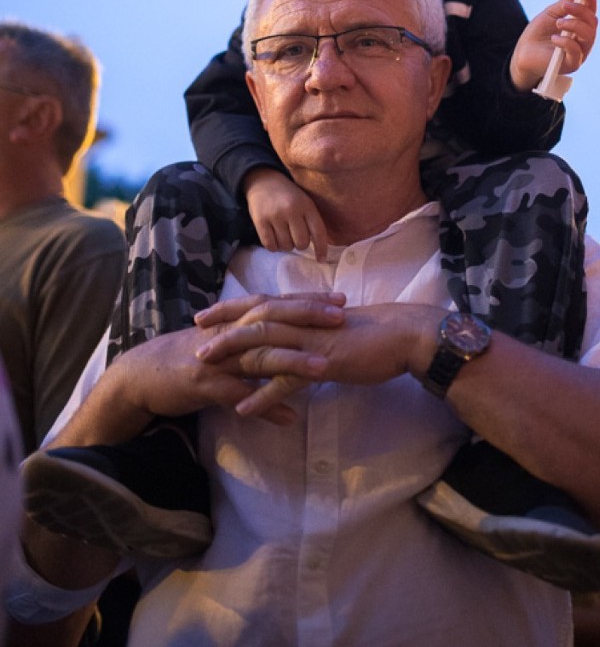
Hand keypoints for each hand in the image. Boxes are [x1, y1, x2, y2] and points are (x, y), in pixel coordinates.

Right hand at [108, 297, 347, 430]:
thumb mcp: (222, 344)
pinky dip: (264, 405)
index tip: (341, 299)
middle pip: (272, 319)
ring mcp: (217, 359)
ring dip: (292, 361)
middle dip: (308, 316)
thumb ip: (252, 341)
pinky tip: (288, 416)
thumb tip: (284, 342)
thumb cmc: (186, 359)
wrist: (141, 376)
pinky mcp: (204, 385)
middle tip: (341, 317)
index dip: (308, 300)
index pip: (277, 304)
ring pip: (258, 355)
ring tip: (324, 367)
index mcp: (235, 322)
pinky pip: (238, 395)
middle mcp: (229, 334)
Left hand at [196, 298, 440, 418]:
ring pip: (264, 343)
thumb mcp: (336, 327)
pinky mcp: (323, 362)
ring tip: (204, 365)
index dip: (233, 307)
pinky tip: (244, 409)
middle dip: (221, 324)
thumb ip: (313, 331)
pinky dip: (264, 395)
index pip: (263, 303)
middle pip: (255, 317)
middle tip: (194, 333)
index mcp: (307, 311)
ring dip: (232, 354)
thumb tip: (297, 338)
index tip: (207, 314)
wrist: (405, 335)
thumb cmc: (375, 333)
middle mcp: (305, 321)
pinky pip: (287, 380)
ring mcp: (312, 340)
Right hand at [243, 168, 330, 260]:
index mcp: (307, 205)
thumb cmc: (288, 195)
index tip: (321, 259)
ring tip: (283, 234)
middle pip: (302, 243)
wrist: (263, 181)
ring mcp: (275, 215)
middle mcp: (292, 210)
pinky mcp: (260, 221)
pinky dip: (273, 246)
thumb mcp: (304, 201)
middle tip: (294, 236)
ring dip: (286, 245)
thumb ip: (311, 220)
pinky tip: (274, 237)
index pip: (318, 231)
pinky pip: (270, 245)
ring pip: (286, 246)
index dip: (321, 248)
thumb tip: (319, 248)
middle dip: (299, 244)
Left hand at [509, 0, 597, 91]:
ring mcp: (580, 53)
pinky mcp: (572, 64)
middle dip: (581, 11)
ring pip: (589, 36)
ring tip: (558, 22)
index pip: (591, 13)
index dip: (591, 2)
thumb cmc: (537, 34)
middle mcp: (583, 40)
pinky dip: (566, 42)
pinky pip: (576, 51)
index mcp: (580, 27)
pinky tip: (554, 38)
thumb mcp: (550, 14)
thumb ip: (564, 4)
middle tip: (565, 6)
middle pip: (593, 23)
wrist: (524, 53)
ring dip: (574, 25)